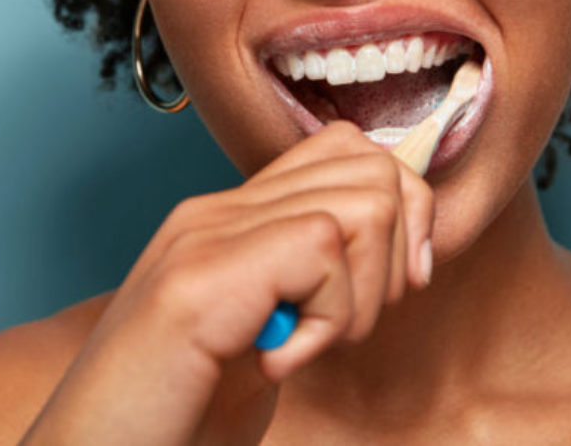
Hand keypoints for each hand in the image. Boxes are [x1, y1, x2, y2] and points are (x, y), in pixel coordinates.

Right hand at [19, 121, 434, 445]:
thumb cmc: (170, 419)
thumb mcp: (259, 341)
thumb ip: (302, 288)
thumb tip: (396, 257)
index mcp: (228, 222)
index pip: (346, 151)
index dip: (400, 215)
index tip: (386, 294)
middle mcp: (215, 213)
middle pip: (368, 163)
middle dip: (396, 252)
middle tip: (342, 325)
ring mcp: (205, 237)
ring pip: (362, 202)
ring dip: (362, 293)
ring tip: (304, 345)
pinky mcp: (203, 278)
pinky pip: (325, 251)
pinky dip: (328, 321)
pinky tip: (275, 362)